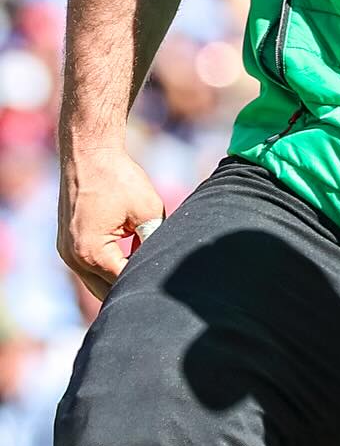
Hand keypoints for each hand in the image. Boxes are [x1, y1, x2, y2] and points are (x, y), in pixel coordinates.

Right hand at [58, 145, 164, 301]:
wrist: (89, 154)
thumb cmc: (119, 179)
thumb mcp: (149, 210)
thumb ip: (154, 240)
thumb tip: (163, 261)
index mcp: (93, 253)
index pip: (124, 283)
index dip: (147, 281)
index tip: (166, 279)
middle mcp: (74, 258)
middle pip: (107, 291)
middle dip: (131, 287)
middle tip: (158, 280)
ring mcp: (66, 252)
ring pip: (95, 283)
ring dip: (118, 278)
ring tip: (146, 268)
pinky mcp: (66, 245)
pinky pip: (88, 267)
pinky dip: (107, 267)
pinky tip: (130, 255)